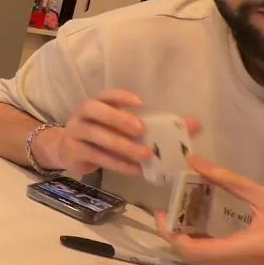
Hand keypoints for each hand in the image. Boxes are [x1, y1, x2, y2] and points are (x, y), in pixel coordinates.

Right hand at [36, 90, 199, 176]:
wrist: (68, 151)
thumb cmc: (102, 136)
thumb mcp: (123, 128)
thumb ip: (156, 126)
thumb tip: (195, 124)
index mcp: (95, 104)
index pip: (105, 95)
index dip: (121, 97)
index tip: (141, 103)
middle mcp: (81, 115)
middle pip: (94, 110)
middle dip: (118, 118)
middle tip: (142, 130)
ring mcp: (74, 133)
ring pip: (95, 136)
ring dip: (121, 145)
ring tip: (145, 155)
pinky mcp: (72, 153)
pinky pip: (95, 156)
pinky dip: (116, 163)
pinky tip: (135, 170)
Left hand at [155, 155, 263, 264]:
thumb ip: (228, 180)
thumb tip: (195, 162)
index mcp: (242, 252)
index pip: (191, 251)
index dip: (169, 233)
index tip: (160, 212)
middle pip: (199, 255)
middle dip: (182, 231)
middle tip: (176, 206)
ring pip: (213, 259)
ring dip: (200, 237)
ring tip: (194, 210)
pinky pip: (228, 263)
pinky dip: (217, 245)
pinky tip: (218, 225)